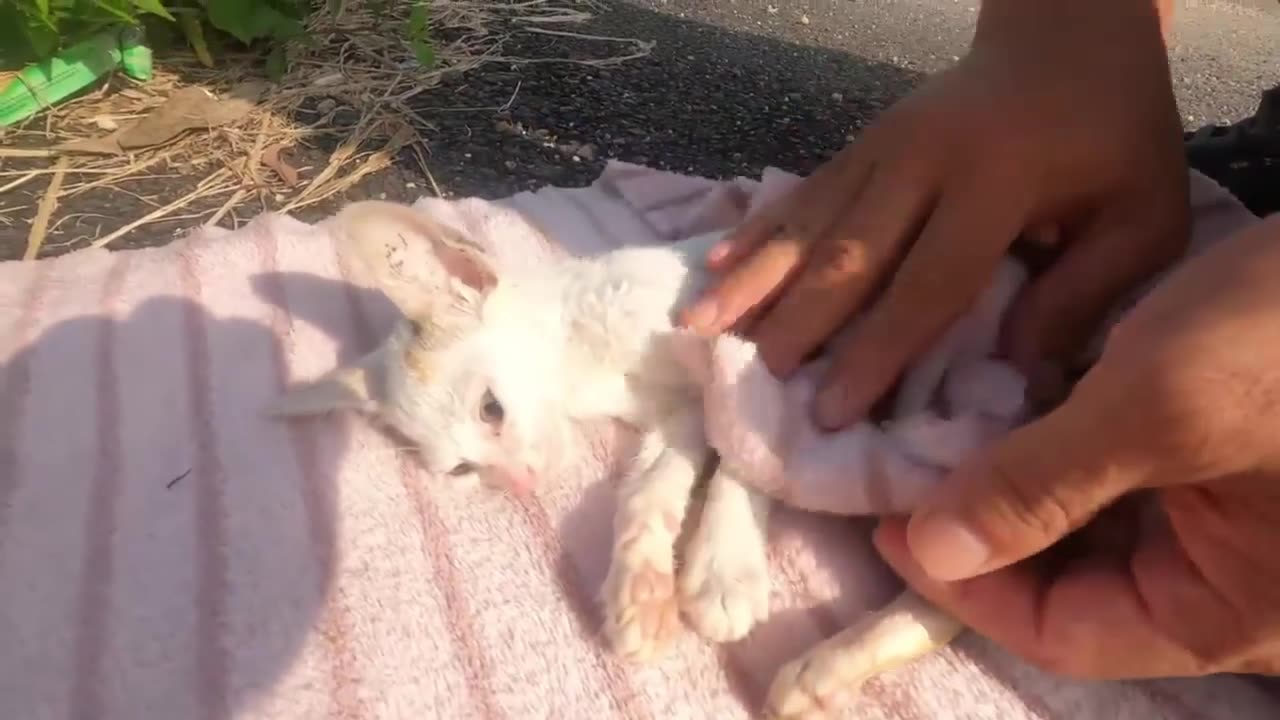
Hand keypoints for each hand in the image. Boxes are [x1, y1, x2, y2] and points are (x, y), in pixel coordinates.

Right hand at [681, 0, 1189, 429]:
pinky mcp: (861, 143)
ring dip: (753, 278)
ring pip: (808, 223)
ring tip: (698, 326)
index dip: (878, 350)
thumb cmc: (1112, 135)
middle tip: (757, 383)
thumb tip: (1010, 368)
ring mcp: (883, 147)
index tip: (832, 410)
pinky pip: (803, 194)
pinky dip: (756, 232)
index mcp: (998, 181)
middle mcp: (925, 162)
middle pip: (849, 254)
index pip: (929, 280)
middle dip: (799, 322)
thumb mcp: (1144, 216)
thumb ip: (1085, 291)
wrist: (1066, 32)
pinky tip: (714, 263)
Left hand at [874, 215, 1279, 679]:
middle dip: (987, 528)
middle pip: (1072, 583)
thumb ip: (1043, 483)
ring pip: (1088, 524)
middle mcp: (1226, 579)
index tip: (892, 524)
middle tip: (910, 469)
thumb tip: (933, 550)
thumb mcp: (1163, 407)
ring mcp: (1223, 517)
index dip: (966, 587)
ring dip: (1015, 479)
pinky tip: (1002, 398)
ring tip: (944, 431)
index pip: (1065, 633)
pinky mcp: (1215, 454)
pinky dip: (1056, 440)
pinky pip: (1117, 471)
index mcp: (1227, 611)